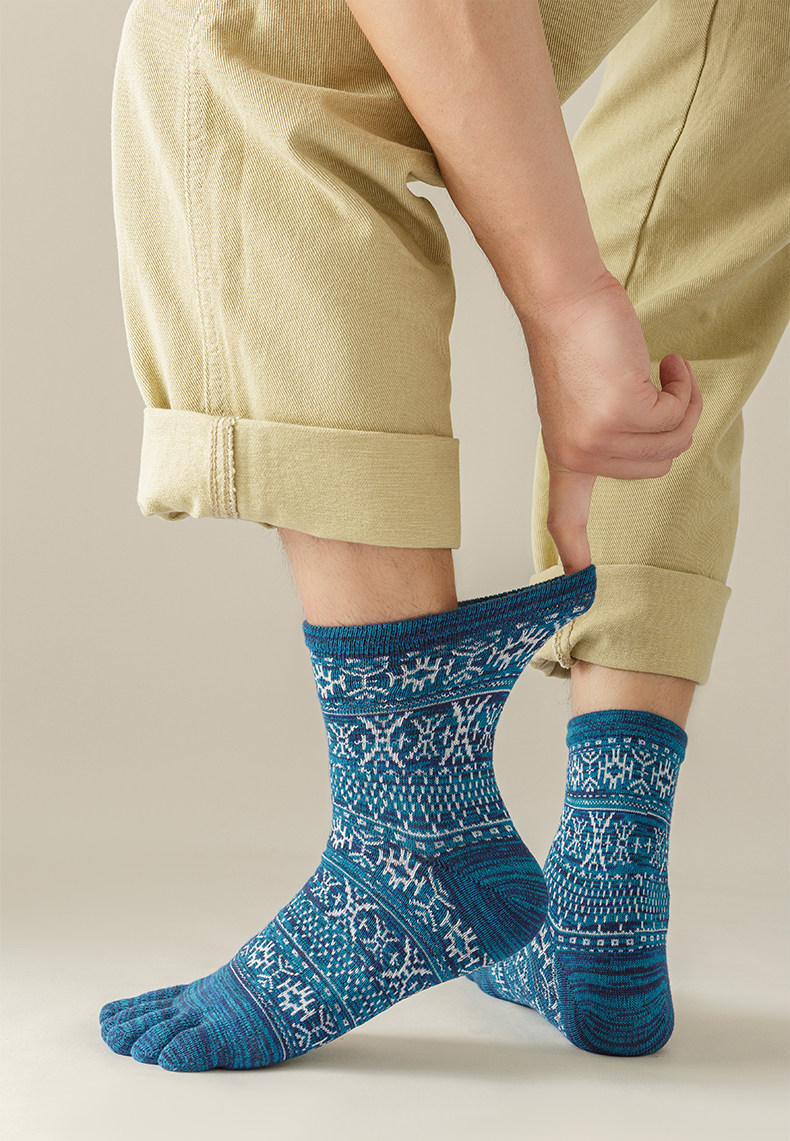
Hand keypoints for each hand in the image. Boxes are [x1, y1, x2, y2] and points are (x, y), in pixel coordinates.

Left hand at [517, 269, 701, 574]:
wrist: (564, 300)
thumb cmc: (575, 341)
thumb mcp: (585, 400)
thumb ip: (607, 432)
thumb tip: (643, 449)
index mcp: (564, 455)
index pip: (564, 516)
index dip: (574, 550)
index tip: (578, 582)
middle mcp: (578, 454)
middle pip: (656, 466)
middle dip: (672, 424)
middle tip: (659, 385)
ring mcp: (599, 437)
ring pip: (672, 441)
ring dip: (681, 402)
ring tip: (662, 370)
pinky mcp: (623, 412)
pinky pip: (678, 414)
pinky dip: (683, 385)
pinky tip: (666, 362)